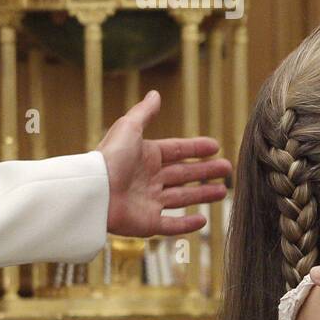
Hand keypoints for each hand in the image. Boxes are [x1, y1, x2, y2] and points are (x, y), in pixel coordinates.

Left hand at [97, 91, 230, 237]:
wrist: (92, 192)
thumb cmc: (108, 159)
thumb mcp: (129, 129)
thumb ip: (144, 113)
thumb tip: (155, 94)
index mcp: (146, 157)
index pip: (177, 151)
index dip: (196, 148)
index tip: (215, 146)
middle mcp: (149, 179)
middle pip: (184, 174)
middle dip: (206, 171)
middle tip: (227, 169)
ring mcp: (149, 202)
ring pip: (182, 198)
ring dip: (203, 195)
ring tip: (222, 191)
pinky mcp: (147, 223)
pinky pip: (171, 225)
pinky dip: (187, 225)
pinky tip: (203, 220)